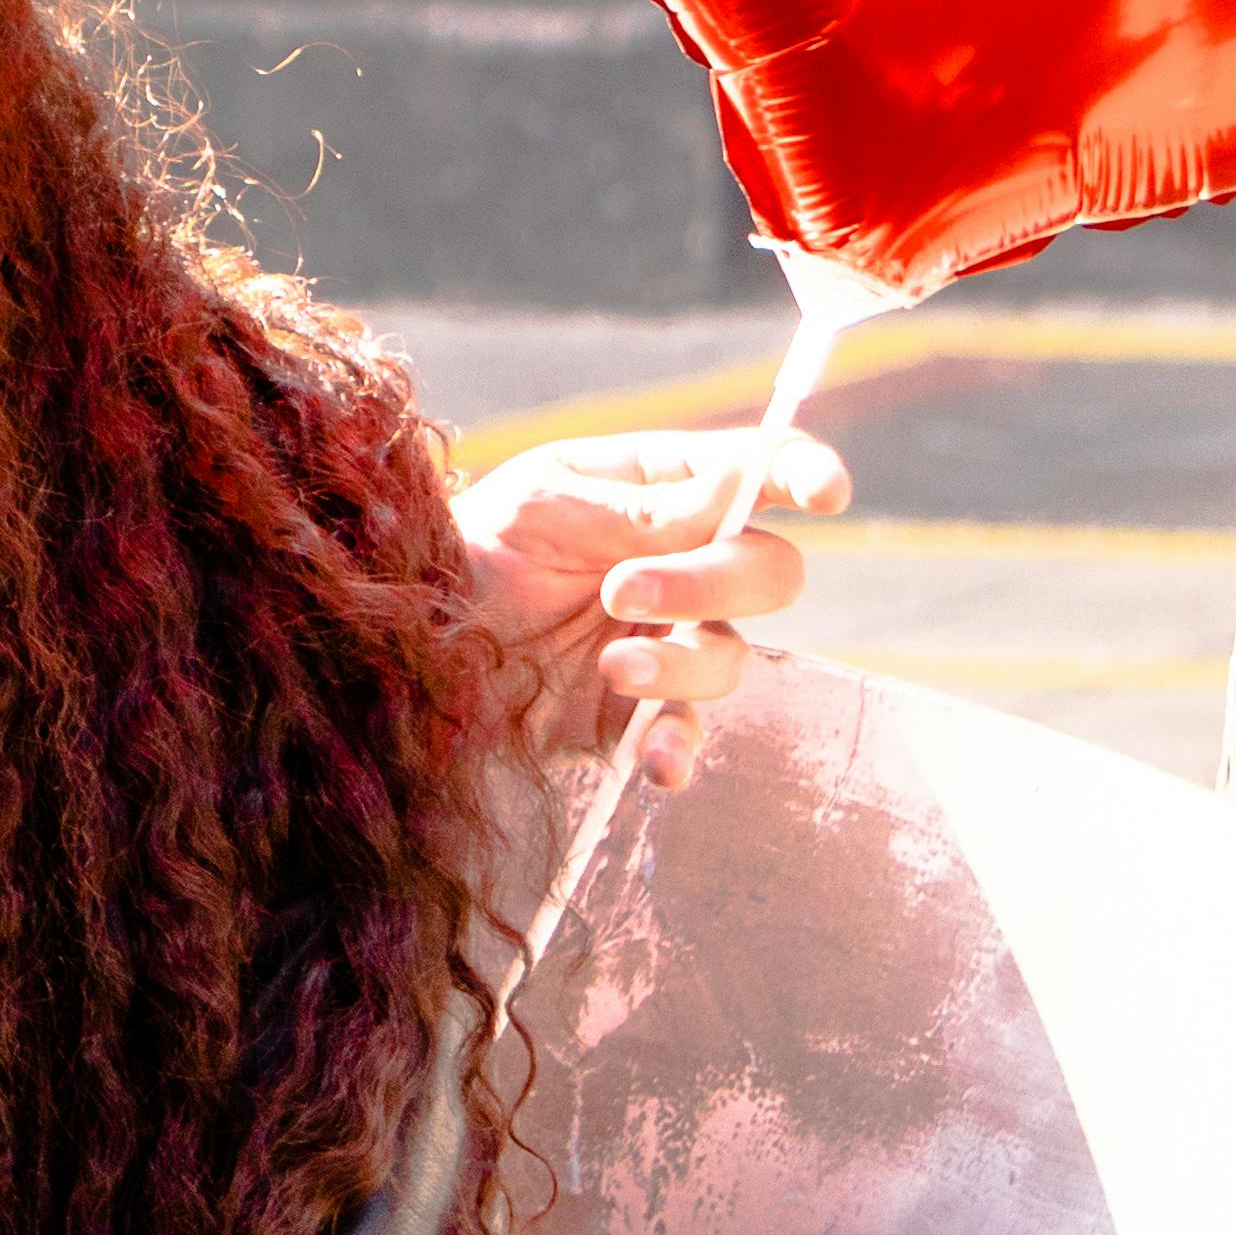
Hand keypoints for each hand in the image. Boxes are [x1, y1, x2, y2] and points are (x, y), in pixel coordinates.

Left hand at [454, 429, 851, 789]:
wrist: (413, 635)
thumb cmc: (475, 544)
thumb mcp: (544, 506)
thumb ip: (641, 509)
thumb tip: (738, 487)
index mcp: (662, 490)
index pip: (754, 474)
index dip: (799, 475)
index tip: (822, 493)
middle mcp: (684, 565)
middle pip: (767, 571)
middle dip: (711, 580)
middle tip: (621, 591)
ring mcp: (669, 640)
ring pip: (730, 654)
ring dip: (680, 660)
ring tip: (611, 663)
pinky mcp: (638, 712)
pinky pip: (686, 732)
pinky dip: (680, 746)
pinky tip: (658, 761)